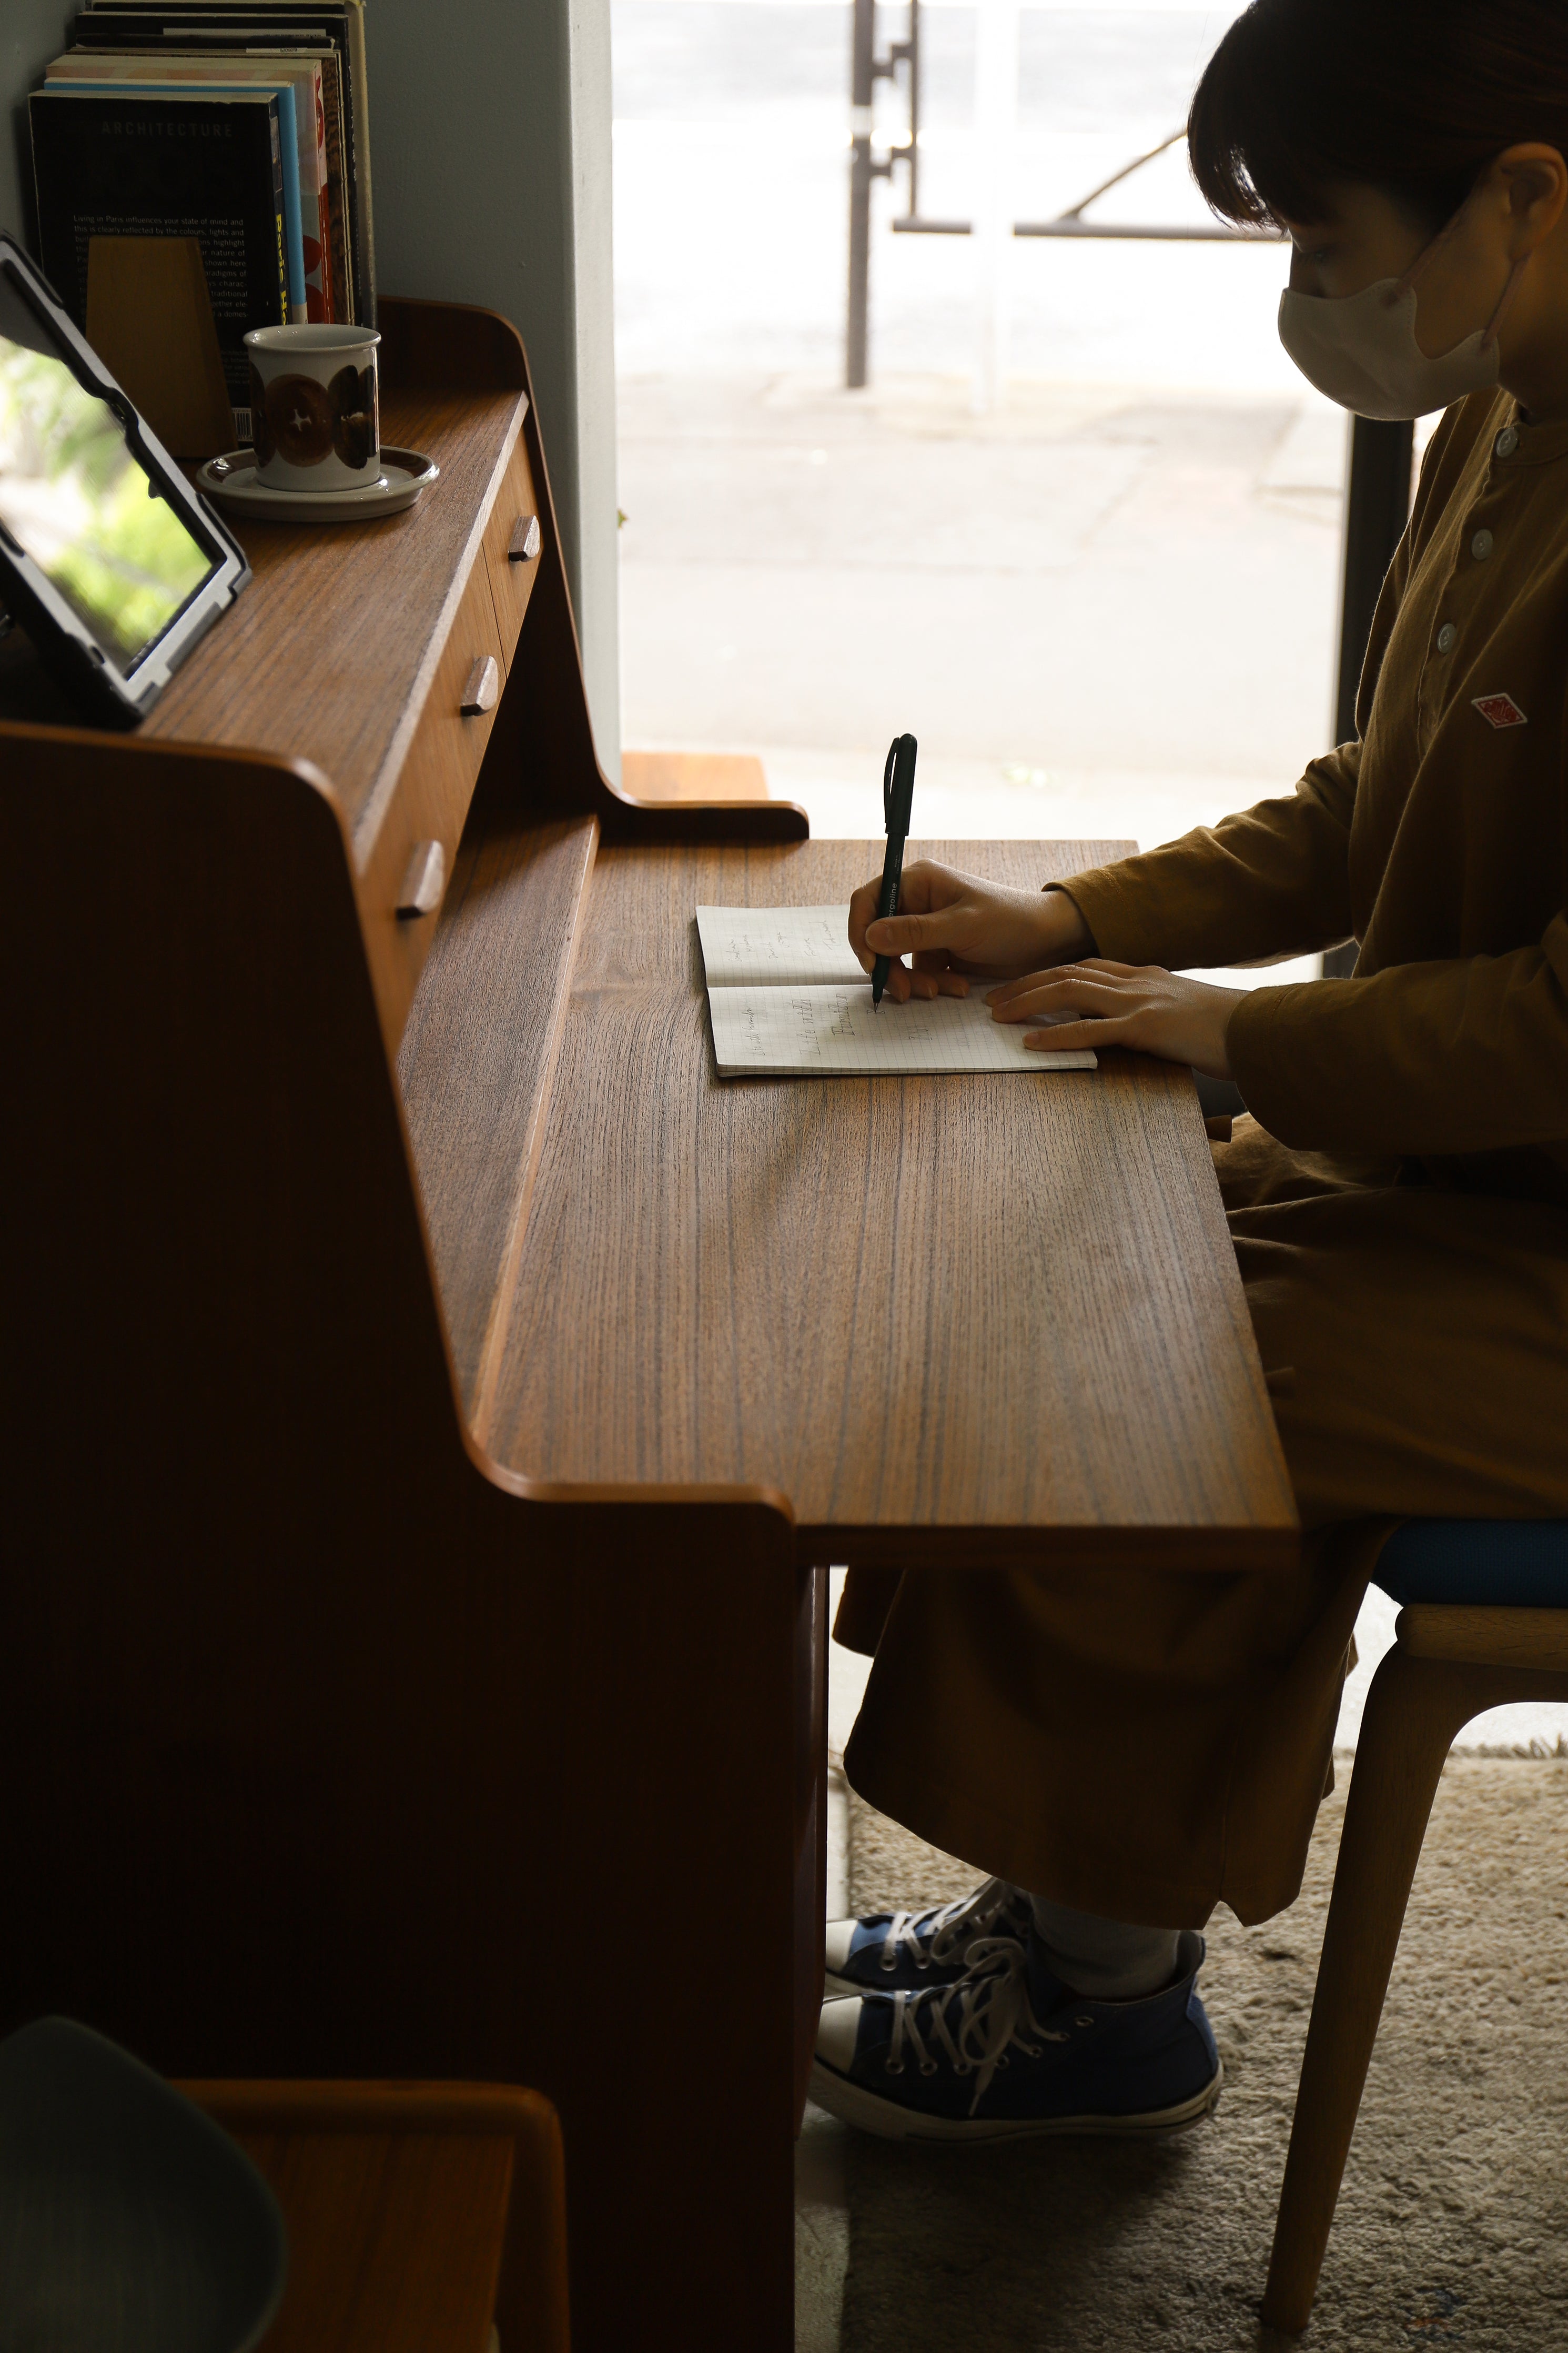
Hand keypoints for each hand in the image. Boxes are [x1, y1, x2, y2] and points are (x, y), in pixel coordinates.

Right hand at [848, 860, 1094, 1002]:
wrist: (1045, 942)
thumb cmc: (1011, 920)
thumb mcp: (963, 926)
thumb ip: (916, 931)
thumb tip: (871, 936)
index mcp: (918, 882)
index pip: (869, 901)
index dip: (862, 933)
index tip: (872, 965)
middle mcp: (916, 903)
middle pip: (878, 937)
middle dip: (890, 967)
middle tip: (905, 992)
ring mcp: (925, 930)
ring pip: (896, 960)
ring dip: (913, 980)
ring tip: (940, 991)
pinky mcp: (936, 952)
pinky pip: (917, 973)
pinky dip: (931, 985)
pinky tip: (957, 987)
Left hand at [987, 960, 1242, 1078]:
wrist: (1261, 1029)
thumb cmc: (1224, 1028)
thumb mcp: (1182, 1010)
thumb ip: (1153, 1010)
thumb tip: (1132, 1024)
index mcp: (1144, 975)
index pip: (1083, 965)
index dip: (1045, 973)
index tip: (1017, 984)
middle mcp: (1137, 981)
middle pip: (1067, 973)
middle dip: (1025, 984)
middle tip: (992, 998)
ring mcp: (1141, 1002)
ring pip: (1071, 994)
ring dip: (1029, 1003)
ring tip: (998, 1015)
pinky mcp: (1147, 1028)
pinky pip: (1092, 1031)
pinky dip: (1057, 1037)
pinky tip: (1030, 1044)